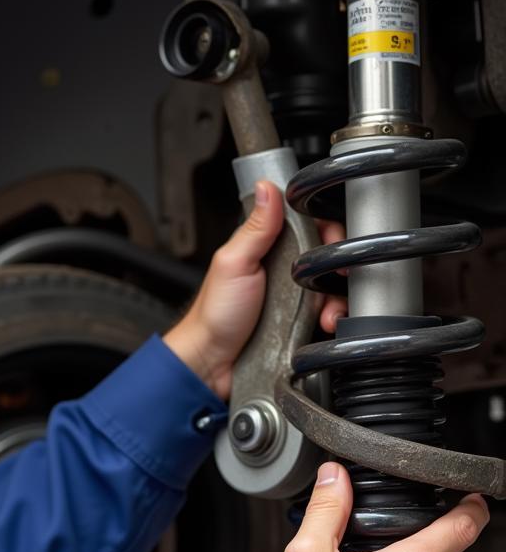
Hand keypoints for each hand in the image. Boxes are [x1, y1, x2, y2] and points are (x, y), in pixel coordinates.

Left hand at [163, 179, 345, 399]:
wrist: (213, 364)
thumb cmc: (215, 314)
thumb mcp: (234, 263)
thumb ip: (254, 228)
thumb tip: (267, 187)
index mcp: (267, 248)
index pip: (309, 225)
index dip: (327, 228)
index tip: (332, 238)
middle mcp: (285, 271)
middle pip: (329, 258)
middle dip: (339, 269)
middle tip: (337, 278)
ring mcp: (296, 299)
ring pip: (335, 289)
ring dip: (338, 299)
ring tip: (326, 312)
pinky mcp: (302, 324)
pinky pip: (331, 317)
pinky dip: (334, 321)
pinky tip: (325, 326)